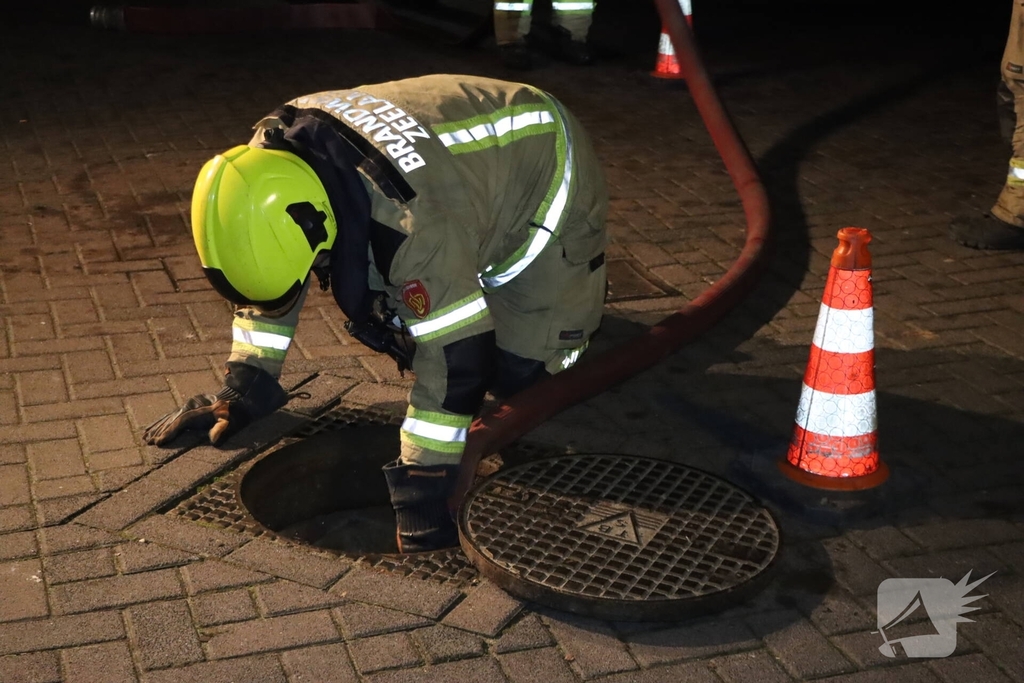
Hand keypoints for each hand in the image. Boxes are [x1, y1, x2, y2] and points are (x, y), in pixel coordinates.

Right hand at [143, 363, 287, 446]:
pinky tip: (153, 428)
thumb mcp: (231, 421)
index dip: (169, 433)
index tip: (159, 442)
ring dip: (157, 427)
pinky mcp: (188, 408)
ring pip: (169, 417)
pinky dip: (162, 422)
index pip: (179, 423)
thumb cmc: (234, 414)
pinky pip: (172, 415)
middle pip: (171, 420)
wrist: (236, 399)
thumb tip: (214, 441)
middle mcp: (190, 406)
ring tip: (145, 437)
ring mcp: (188, 406)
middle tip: (148, 442)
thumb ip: (222, 430)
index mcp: (197, 410)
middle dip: (159, 431)